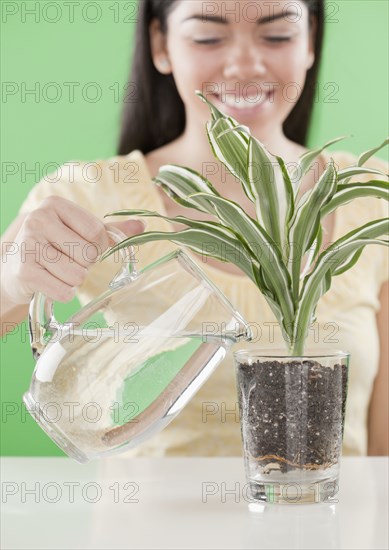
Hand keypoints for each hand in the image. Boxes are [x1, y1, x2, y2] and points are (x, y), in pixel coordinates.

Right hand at [1, 196, 143, 304]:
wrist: (14, 268)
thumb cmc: (54, 247)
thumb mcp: (79, 233)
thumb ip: (110, 230)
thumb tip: (142, 225)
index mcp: (55, 205)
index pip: (97, 231)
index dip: (99, 247)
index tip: (87, 248)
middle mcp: (38, 220)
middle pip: (88, 254)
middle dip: (85, 264)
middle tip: (69, 261)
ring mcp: (28, 245)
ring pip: (77, 275)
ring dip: (74, 280)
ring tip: (58, 271)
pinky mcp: (25, 272)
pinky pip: (64, 291)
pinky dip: (63, 293)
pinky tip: (50, 282)